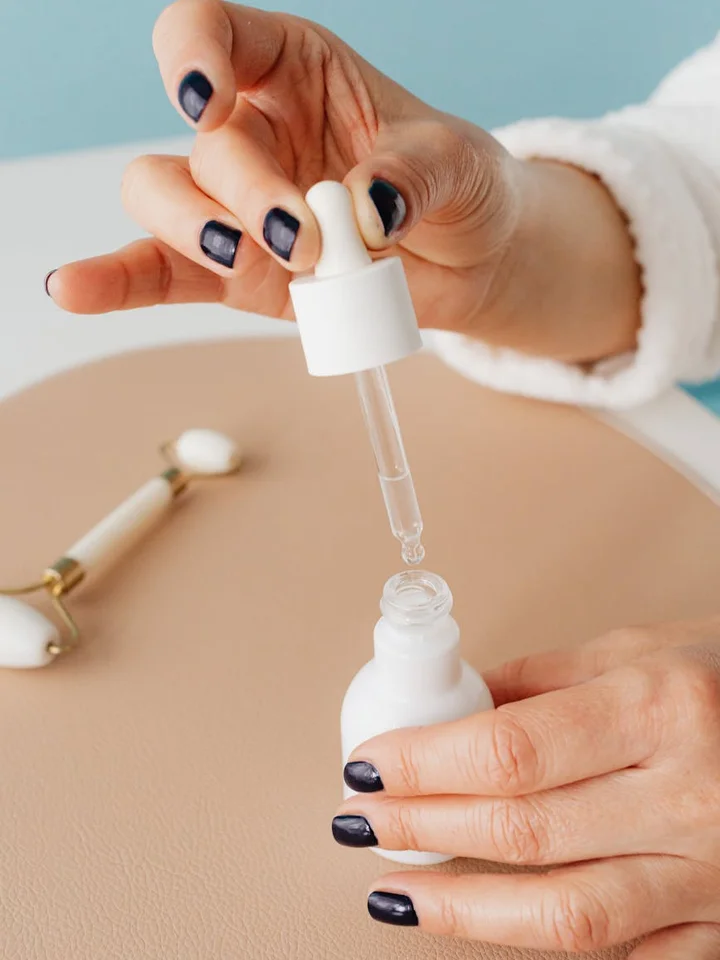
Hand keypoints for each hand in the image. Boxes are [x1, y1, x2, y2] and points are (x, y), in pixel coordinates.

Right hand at [48, 1, 638, 363]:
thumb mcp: (458, 164)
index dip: (193, 58)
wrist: (468, 261)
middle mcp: (252, 131)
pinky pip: (160, 272)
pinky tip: (75, 287)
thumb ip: (414, 174)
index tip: (207, 100)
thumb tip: (363, 209)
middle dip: (244, 192)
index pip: (213, 35)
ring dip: (198, 233)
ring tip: (262, 262)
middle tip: (307, 237)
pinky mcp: (234, 273)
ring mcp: (235, 206)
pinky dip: (119, 282)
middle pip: (203, 144)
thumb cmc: (458, 188)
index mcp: (294, 71)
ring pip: (166, 200)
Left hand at [334, 617, 719, 956]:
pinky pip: (620, 953)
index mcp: (665, 710)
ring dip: (463, 912)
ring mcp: (710, 876)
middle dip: (422, 829)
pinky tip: (490, 924)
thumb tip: (453, 701)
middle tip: (361, 821)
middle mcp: (691, 797)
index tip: (368, 764)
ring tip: (396, 896)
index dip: (423, 762)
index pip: (511, 748)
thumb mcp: (643, 650)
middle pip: (524, 831)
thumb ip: (542, 677)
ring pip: (566, 917)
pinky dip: (542, 943)